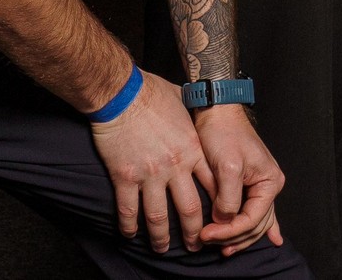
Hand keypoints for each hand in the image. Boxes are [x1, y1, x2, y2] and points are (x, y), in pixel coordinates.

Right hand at [88, 74, 214, 251]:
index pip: (213, 185)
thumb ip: (193, 117)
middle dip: (194, 232)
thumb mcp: (183, 102)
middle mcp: (175, 166)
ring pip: (160, 217)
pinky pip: (129, 210)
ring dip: (162, 238)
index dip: (218, 206)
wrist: (121, 93)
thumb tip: (201, 111)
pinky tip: (130, 235)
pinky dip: (129, 227)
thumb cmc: (151, 92)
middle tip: (195, 245)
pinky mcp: (126, 177)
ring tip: (163, 249)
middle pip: (190, 209)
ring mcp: (150, 174)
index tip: (220, 219)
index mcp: (192, 149)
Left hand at [192, 103, 286, 255]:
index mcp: (269, 182)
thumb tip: (223, 221)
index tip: (205, 234)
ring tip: (224, 249)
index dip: (228, 231)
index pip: (251, 219)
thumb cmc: (223, 134)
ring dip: (240, 237)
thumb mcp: (227, 167)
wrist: (217, 111)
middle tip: (208, 242)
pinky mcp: (248, 183)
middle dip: (233, 237)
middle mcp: (269, 185)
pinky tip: (273, 238)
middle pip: (255, 224)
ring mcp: (260, 185)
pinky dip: (260, 227)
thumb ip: (228, 199)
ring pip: (254, 221)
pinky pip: (257, 211)